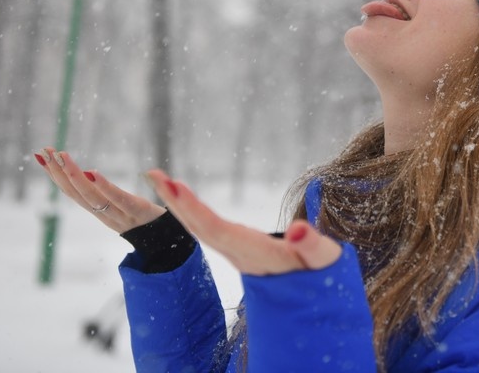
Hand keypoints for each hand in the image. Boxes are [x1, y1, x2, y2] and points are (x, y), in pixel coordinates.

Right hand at [36, 147, 164, 233]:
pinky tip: (92, 173)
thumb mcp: (123, 207)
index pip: (73, 193)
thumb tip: (88, 174)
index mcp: (101, 213)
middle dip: (58, 172)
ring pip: (92, 197)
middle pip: (77, 194)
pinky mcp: (138, 211)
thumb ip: (106, 194)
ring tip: (62, 156)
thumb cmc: (147, 221)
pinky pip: (118, 200)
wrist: (171, 243)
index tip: (41, 157)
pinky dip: (104, 187)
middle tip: (45, 151)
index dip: (55, 176)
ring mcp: (120, 214)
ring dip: (74, 176)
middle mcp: (106, 215)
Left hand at [146, 169, 342, 275]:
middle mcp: (240, 253)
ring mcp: (238, 252)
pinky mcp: (240, 249)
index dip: (195, 209)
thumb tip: (298, 229)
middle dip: (176, 202)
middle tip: (154, 176)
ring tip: (162, 181)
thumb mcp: (325, 262)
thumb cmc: (323, 278)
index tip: (174, 187)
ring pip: (201, 229)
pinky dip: (193, 212)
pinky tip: (183, 201)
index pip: (218, 230)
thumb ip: (313, 246)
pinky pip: (209, 230)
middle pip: (201, 228)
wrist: (316, 303)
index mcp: (255, 254)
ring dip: (180, 206)